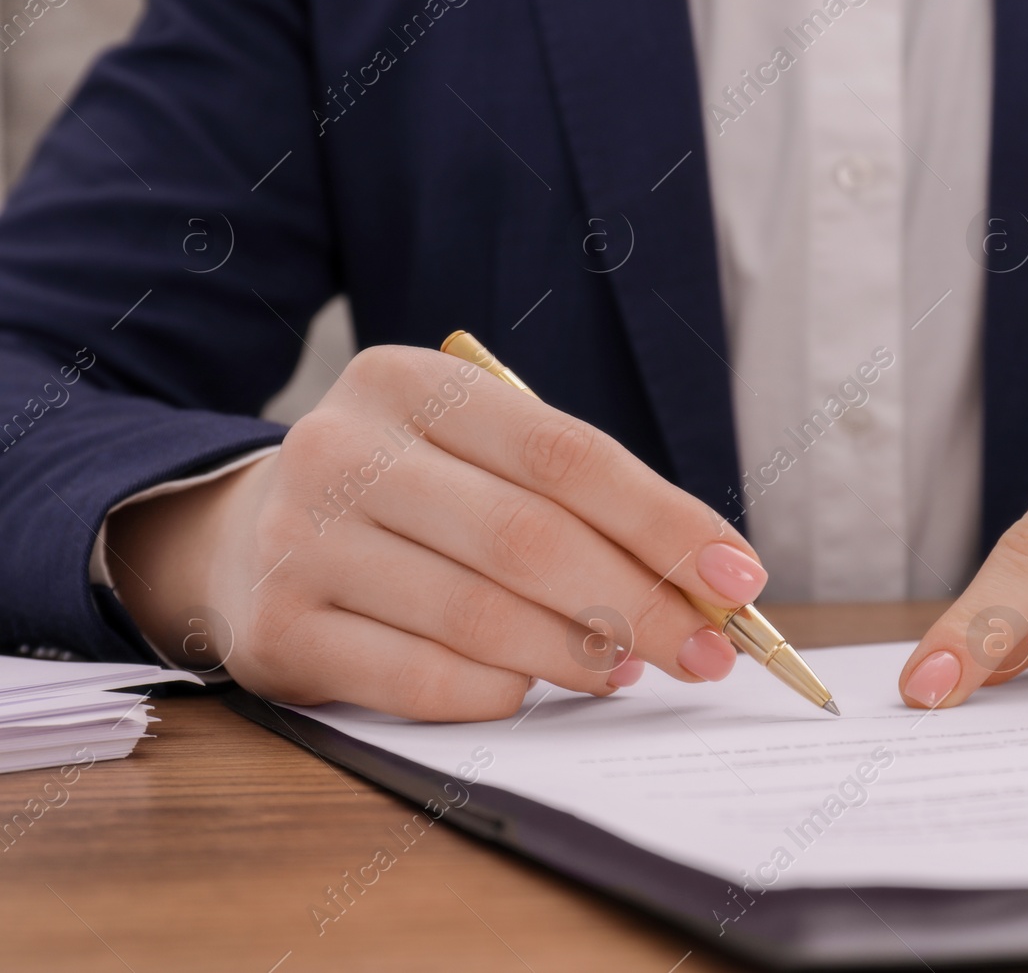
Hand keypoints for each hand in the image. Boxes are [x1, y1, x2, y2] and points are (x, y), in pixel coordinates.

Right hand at [108, 346, 766, 719]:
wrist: (241, 536)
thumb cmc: (405, 495)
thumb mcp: (470, 454)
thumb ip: (572, 497)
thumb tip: (705, 580)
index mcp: (406, 382)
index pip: (565, 454)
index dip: (664, 520)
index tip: (739, 576)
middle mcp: (342, 450)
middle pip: (529, 538)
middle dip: (641, 603)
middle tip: (707, 650)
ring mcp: (301, 542)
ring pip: (480, 614)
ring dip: (579, 654)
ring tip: (632, 669)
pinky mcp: (280, 632)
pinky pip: (420, 680)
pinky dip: (498, 693)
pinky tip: (534, 691)